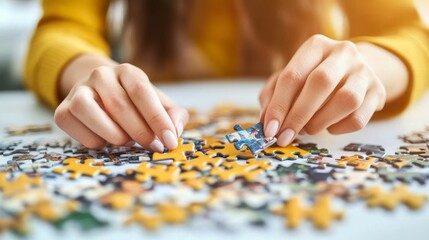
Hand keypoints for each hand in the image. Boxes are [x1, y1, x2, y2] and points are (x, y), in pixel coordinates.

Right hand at [54, 63, 188, 150]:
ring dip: (115, 135)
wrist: (101, 93)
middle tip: (153, 146)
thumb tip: (175, 131)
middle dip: (140, 132)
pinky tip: (108, 140)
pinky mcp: (62, 111)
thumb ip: (172, 115)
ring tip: (128, 141)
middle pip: (119, 105)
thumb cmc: (136, 103)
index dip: (157, 118)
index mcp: (127, 71)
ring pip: (90, 112)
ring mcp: (78, 91)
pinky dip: (97, 142)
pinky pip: (79, 131)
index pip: (141, 90)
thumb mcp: (158, 103)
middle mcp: (100, 75)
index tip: (169, 141)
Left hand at [259, 34, 386, 145]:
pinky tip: (329, 126)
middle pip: (320, 82)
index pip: (293, 75)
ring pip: (346, 100)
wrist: (353, 72)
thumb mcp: (290, 79)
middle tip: (285, 136)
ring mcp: (364, 71)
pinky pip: (359, 118)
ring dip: (320, 121)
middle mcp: (343, 52)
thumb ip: (273, 96)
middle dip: (298, 115)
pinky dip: (339, 128)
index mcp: (316, 46)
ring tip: (308, 129)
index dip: (279, 105)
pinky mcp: (378, 92)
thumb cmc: (312, 77)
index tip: (269, 129)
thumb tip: (266, 121)